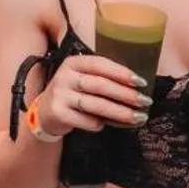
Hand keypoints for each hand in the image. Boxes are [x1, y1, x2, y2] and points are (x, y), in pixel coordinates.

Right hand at [32, 54, 149, 137]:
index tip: (141, 82)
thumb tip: (136, 85)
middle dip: (126, 94)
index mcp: (73, 63)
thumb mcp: (81, 78)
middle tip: (145, 102)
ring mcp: (60, 95)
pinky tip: (105, 124)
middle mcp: (65, 76)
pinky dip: (99, 124)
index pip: (100, 64)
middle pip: (100, 85)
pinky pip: (87, 120)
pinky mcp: (58, 113)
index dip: (122, 73)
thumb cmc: (72, 93)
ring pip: (96, 104)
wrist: (44, 112)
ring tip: (137, 117)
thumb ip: (101, 77)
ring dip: (120, 112)